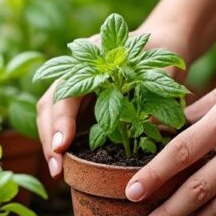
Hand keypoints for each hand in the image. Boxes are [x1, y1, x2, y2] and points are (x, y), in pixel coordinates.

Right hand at [36, 26, 189, 177]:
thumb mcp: (165, 71)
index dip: (62, 120)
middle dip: (49, 138)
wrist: (166, 42)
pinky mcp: (83, 102)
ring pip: (51, 116)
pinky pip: (65, 123)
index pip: (66, 90)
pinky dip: (62, 144)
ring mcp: (76, 86)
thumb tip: (143, 129)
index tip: (62, 147)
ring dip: (51, 144)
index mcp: (91, 57)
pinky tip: (66, 166)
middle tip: (57, 170)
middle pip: (49, 105)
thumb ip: (153, 94)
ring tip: (58, 173)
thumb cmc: (166, 52)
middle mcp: (76, 70)